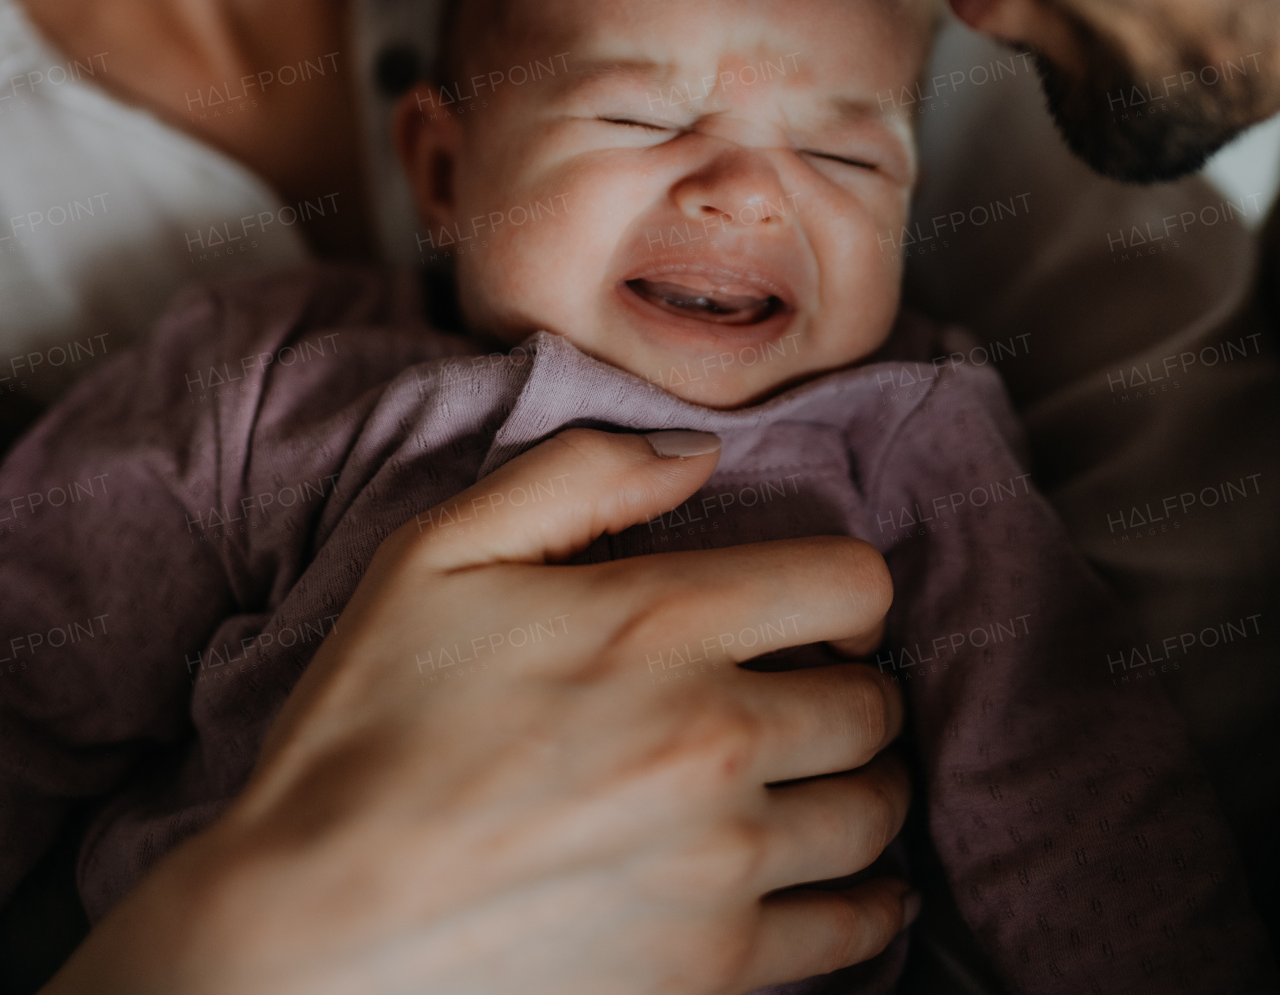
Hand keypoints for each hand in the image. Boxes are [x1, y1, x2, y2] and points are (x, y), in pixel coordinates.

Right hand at [46, 429, 910, 994]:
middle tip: (808, 692)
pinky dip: (867, 898)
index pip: (853, 583)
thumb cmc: (367, 728)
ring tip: (818, 778)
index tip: (814, 609)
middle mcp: (716, 739)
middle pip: (874, 702)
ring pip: (876, 811)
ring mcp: (723, 863)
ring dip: (861, 784)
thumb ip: (578, 475)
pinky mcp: (714, 968)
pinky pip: (856, 929)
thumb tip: (698, 453)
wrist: (311, 929)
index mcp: (661, 623)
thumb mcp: (437, 553)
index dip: (845, 587)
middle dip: (851, 685)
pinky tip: (843, 879)